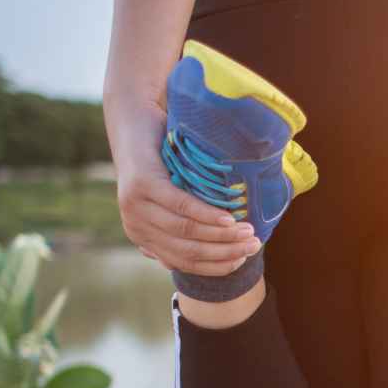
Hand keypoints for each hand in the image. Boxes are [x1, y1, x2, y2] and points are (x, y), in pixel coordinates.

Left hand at [105, 96, 258, 272]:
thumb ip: (181, 225)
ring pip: (186, 232)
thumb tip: (210, 253)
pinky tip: (228, 218)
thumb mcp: (168, 199)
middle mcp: (136, 228)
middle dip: (225, 252)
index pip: (184, 263)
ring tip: (248, 231)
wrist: (133, 122)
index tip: (243, 260)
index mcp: (143, 237)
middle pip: (188, 251)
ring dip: (222, 235)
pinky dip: (207, 215)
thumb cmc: (159, 160)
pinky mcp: (142, 185)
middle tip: (254, 245)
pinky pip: (180, 206)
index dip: (216, 265)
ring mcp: (135, 207)